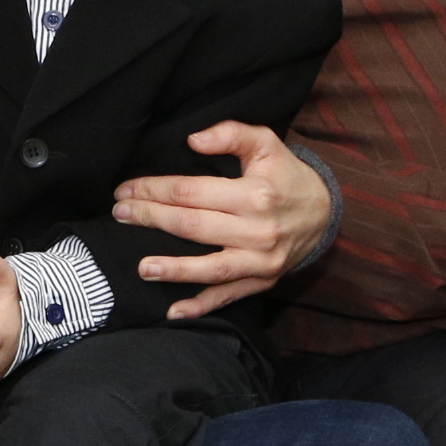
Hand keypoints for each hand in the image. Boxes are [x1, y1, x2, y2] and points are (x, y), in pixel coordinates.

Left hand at [112, 121, 335, 320]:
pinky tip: (174, 311)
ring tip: (142, 268)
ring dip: (174, 269)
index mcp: (255, 194)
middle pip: (193, 226)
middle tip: (119, 215)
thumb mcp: (266, 143)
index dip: (154, 190)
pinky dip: (201, 306)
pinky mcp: (262, 281)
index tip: (126, 190)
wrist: (325, 213)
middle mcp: (258, 231)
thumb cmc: (285, 175)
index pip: (192, 193)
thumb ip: (231, 134)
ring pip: (210, 268)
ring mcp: (261, 261)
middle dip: (151, 219)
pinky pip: (228, 296)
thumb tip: (192, 140)